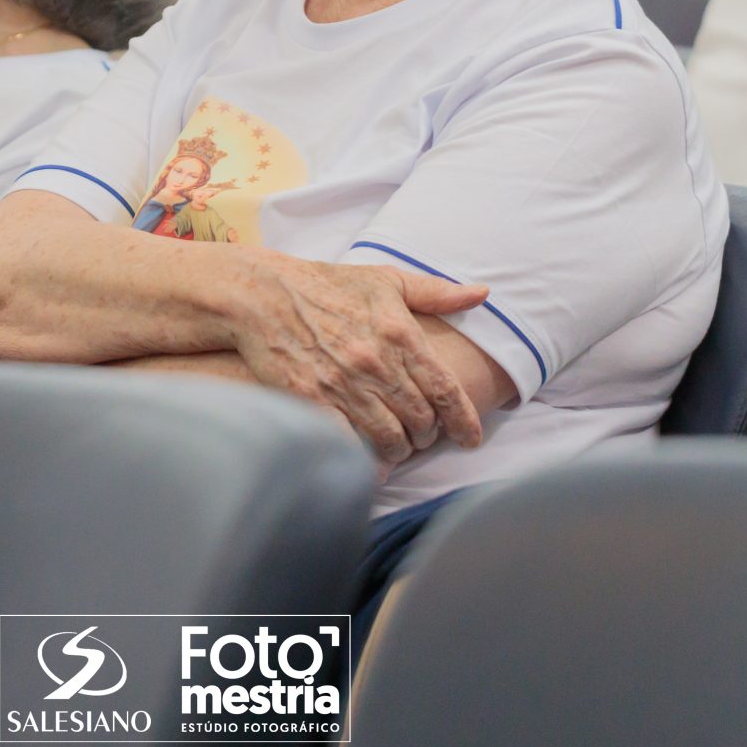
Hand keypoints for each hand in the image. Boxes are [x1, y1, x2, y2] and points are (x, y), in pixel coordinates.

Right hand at [224, 254, 488, 464]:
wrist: (263, 295)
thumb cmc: (327, 285)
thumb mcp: (385, 280)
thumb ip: (436, 292)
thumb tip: (482, 294)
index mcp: (400, 333)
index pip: (445, 389)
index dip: (464, 421)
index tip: (471, 439)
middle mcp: (377, 363)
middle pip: (421, 419)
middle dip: (428, 434)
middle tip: (423, 435)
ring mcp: (344, 385)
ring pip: (390, 437)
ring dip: (400, 449)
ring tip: (398, 446)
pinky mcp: (314, 401)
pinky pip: (350, 444)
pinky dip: (364, 462)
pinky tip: (370, 467)